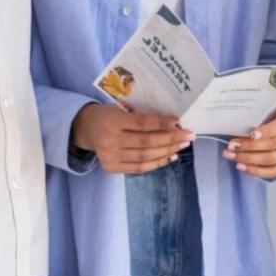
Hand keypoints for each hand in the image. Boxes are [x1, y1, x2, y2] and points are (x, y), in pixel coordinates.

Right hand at [71, 103, 193, 173]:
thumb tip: (172, 123)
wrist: (87, 128)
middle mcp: (110, 139)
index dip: (161, 123)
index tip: (179, 122)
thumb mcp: (120, 108)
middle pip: (146, 142)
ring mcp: (110, 156)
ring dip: (167, 151)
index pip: (142, 123)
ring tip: (181, 146)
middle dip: (171, 139)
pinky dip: (156, 163)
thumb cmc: (109, 114)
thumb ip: (140, 116)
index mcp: (112, 120)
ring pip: (145, 156)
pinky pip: (139, 167)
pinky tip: (169, 157)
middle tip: (188, 136)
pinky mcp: (111, 167)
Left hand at [221, 106, 275, 179]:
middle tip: (232, 145)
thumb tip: (234, 125)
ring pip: (271, 159)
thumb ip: (254, 117)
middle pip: (274, 144)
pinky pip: (272, 172)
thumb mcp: (262, 111)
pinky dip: (255, 170)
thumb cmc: (267, 116)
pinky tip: (241, 166)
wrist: (274, 124)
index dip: (267, 131)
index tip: (252, 135)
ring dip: (248, 159)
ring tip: (231, 156)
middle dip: (250, 146)